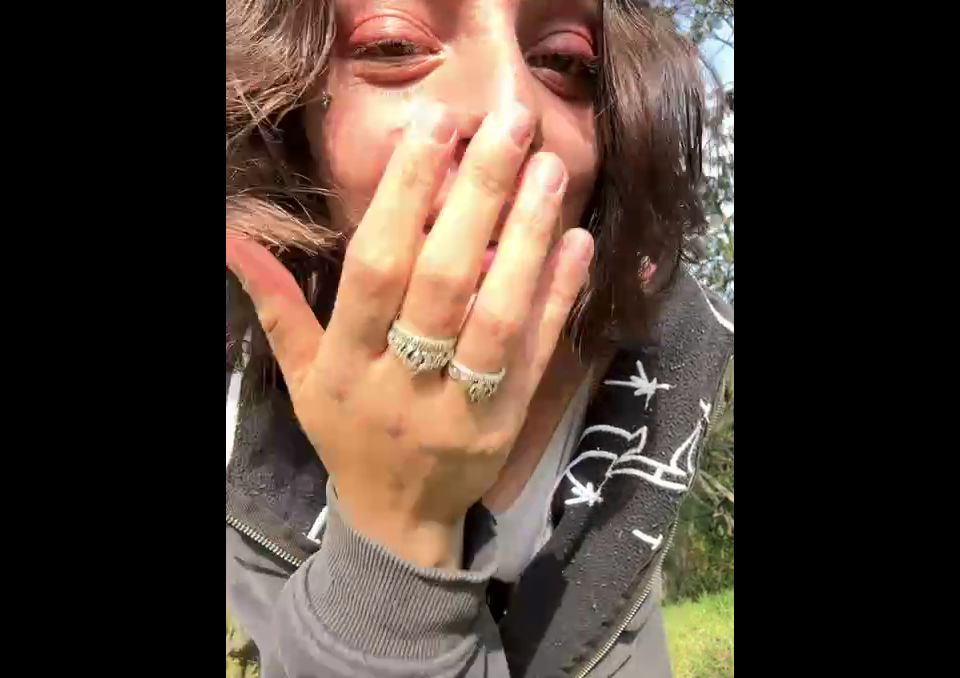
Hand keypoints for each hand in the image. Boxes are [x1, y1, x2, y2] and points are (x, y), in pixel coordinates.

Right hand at [226, 102, 593, 567]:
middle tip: (508, 124)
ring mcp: (459, 407)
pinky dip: (557, 298)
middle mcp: (401, 384)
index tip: (433, 129)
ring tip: (546, 169)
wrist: (398, 518)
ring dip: (525, 240)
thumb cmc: (348, 431)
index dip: (403, 199)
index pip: (374, 271)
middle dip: (476, 198)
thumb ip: (279, 305)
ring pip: (495, 317)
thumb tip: (233, 236)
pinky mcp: (507, 423)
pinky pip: (535, 357)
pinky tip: (577, 242)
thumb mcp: (304, 374)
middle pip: (441, 283)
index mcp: (346, 364)